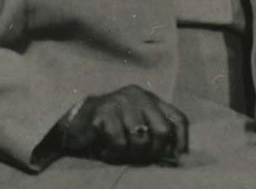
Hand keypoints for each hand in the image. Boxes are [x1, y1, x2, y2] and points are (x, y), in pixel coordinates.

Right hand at [60, 85, 188, 164]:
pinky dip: (114, 154)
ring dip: (131, 155)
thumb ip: (154, 133)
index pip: (177, 118)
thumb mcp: (136, 126)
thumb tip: (175, 156)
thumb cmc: (109, 129)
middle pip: (163, 131)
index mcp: (150, 99)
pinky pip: (119, 143)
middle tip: (139, 158)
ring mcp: (120, 102)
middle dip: (154, 151)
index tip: (177, 158)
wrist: (73, 124)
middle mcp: (138, 96)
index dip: (182, 140)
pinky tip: (106, 151)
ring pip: (141, 140)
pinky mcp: (103, 114)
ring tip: (119, 153)